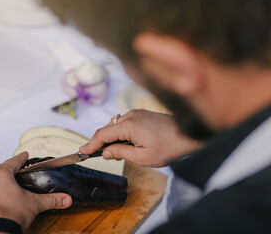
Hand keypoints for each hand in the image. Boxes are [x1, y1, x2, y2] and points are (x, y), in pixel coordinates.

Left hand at [0, 152, 71, 228]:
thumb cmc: (9, 215)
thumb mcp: (34, 204)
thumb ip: (51, 200)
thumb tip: (66, 199)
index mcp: (1, 173)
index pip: (14, 161)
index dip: (22, 158)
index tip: (24, 156)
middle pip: (0, 170)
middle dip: (9, 172)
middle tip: (17, 175)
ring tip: (7, 190)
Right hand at [80, 109, 202, 166]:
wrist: (189, 135)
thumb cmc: (168, 147)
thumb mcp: (143, 157)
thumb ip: (121, 153)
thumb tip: (106, 152)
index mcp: (129, 125)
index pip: (102, 134)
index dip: (90, 144)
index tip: (81, 152)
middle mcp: (131, 115)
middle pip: (108, 128)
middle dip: (101, 142)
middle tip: (99, 156)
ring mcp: (137, 112)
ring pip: (116, 125)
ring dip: (112, 137)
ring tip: (116, 153)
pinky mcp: (143, 114)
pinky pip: (125, 122)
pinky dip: (121, 132)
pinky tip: (127, 143)